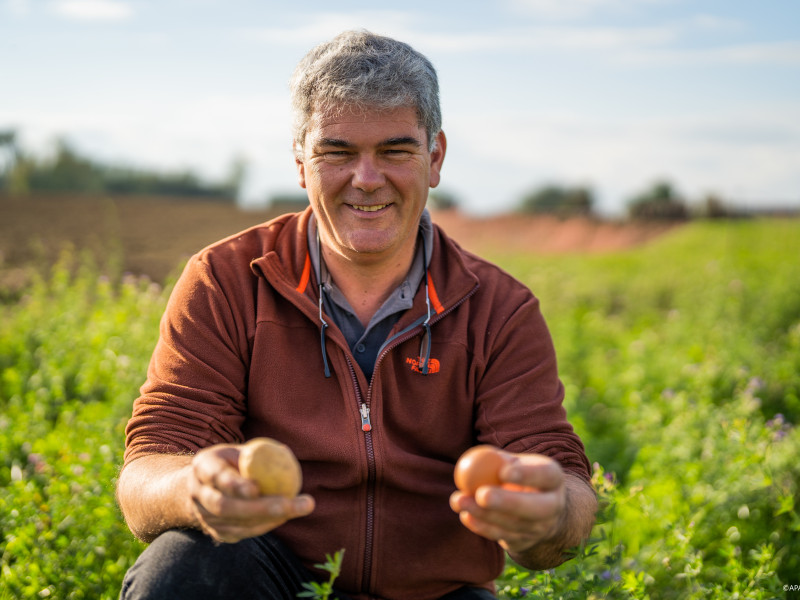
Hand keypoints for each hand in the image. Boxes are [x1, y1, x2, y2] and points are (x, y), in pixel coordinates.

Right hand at [188, 444, 314, 543]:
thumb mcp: (242, 450)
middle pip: (225, 506)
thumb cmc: (234, 461)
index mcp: (203, 466)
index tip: (257, 488)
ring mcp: (204, 516)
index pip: (216, 477)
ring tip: (300, 507)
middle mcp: (198, 493)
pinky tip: (286, 515)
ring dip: (269, 518)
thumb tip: (285, 454)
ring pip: (235, 524)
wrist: (209, 484)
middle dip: (259, 508)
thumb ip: (260, 453)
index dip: (235, 485)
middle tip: (289, 505)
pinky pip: (242, 533)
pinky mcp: (216, 531)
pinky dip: (265, 525)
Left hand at [449, 452, 565, 554]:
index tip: (503, 471)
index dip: (527, 474)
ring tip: (458, 500)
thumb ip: (499, 459)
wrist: (539, 510)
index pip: (546, 475)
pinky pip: (500, 536)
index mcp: (553, 479)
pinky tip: (465, 514)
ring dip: (483, 514)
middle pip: (535, 508)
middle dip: (507, 502)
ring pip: (513, 525)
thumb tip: (477, 460)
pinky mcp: (523, 542)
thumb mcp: (516, 462)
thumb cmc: (520, 476)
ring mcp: (540, 528)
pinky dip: (481, 526)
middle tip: (482, 494)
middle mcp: (553, 506)